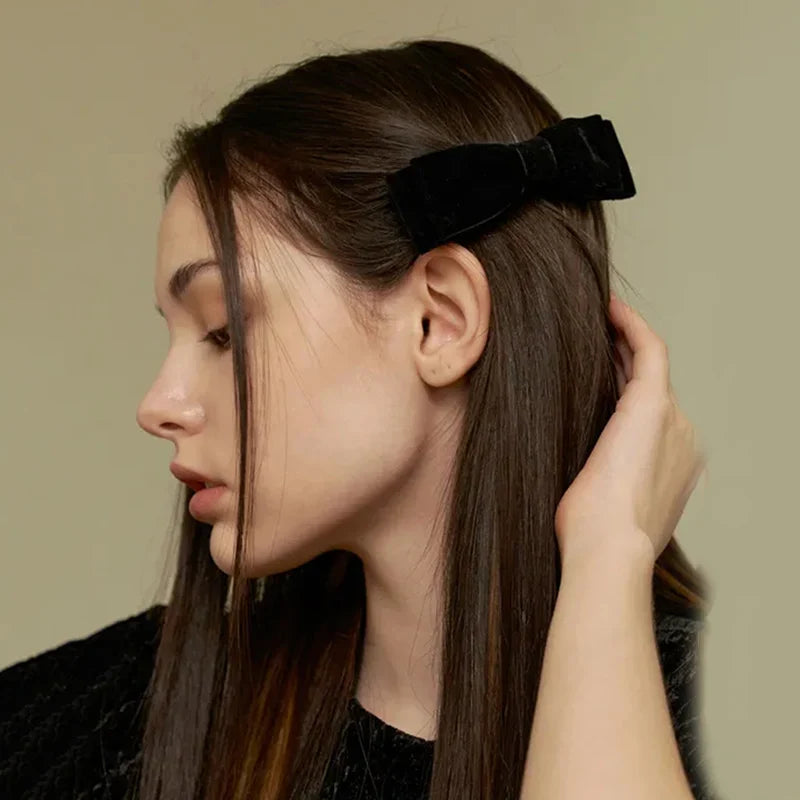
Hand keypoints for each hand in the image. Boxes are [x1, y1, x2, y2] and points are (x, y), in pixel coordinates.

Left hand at [554, 293, 707, 564]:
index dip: (619, 387)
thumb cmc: (591, 537)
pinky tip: (608, 309)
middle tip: (588, 336)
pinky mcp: (655, 404)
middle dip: (618, 358)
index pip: (643, 412)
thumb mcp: (592, 501)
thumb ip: (591, 473)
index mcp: (667, 464)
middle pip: (647, 384)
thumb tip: (557, 458)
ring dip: (622, 338)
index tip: (592, 370)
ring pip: (649, 365)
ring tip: (595, 319)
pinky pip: (649, 349)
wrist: (608, 549)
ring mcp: (673, 420)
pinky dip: (630, 326)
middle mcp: (680, 438)